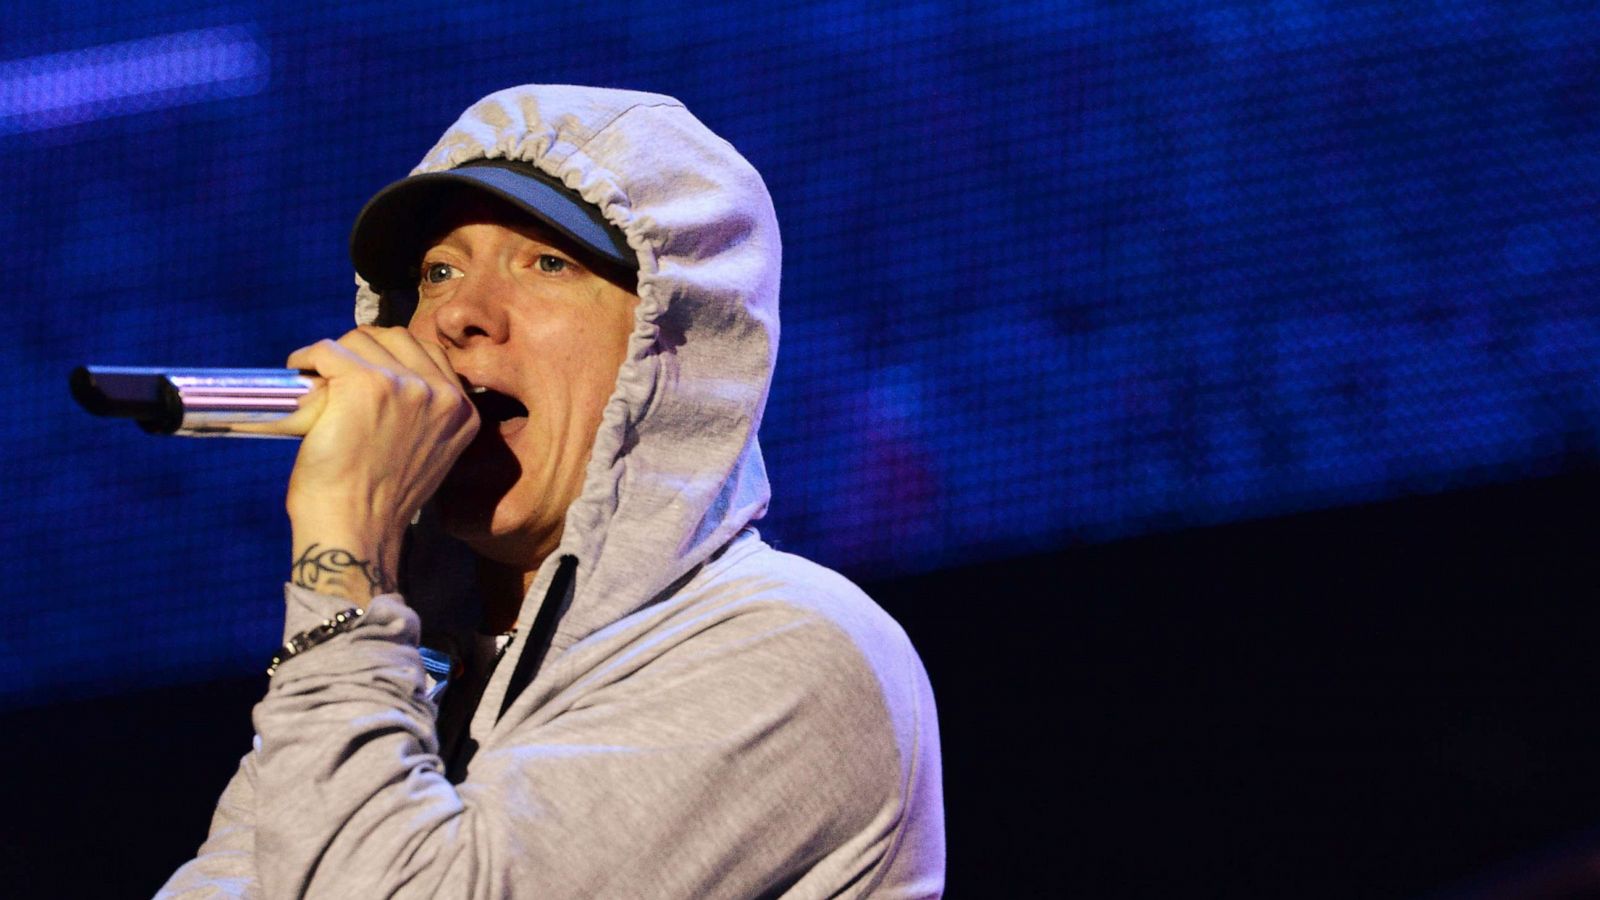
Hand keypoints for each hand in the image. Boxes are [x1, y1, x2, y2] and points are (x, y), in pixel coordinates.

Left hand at [241, 326, 478, 603]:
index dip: (390, 357)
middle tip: (336, 372)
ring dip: (335, 355)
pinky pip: (328, 350)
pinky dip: (309, 359)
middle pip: (396, 338)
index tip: (365, 368)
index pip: (429, 353)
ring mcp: (406, 386)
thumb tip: (389, 376)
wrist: (353, 530)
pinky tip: (301, 372)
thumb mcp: (426, 453)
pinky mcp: (367, 384)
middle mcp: (442, 394)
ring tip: (317, 376)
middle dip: (363, 350)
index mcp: (462, 411)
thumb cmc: (378, 501)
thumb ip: (423, 414)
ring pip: (361, 340)